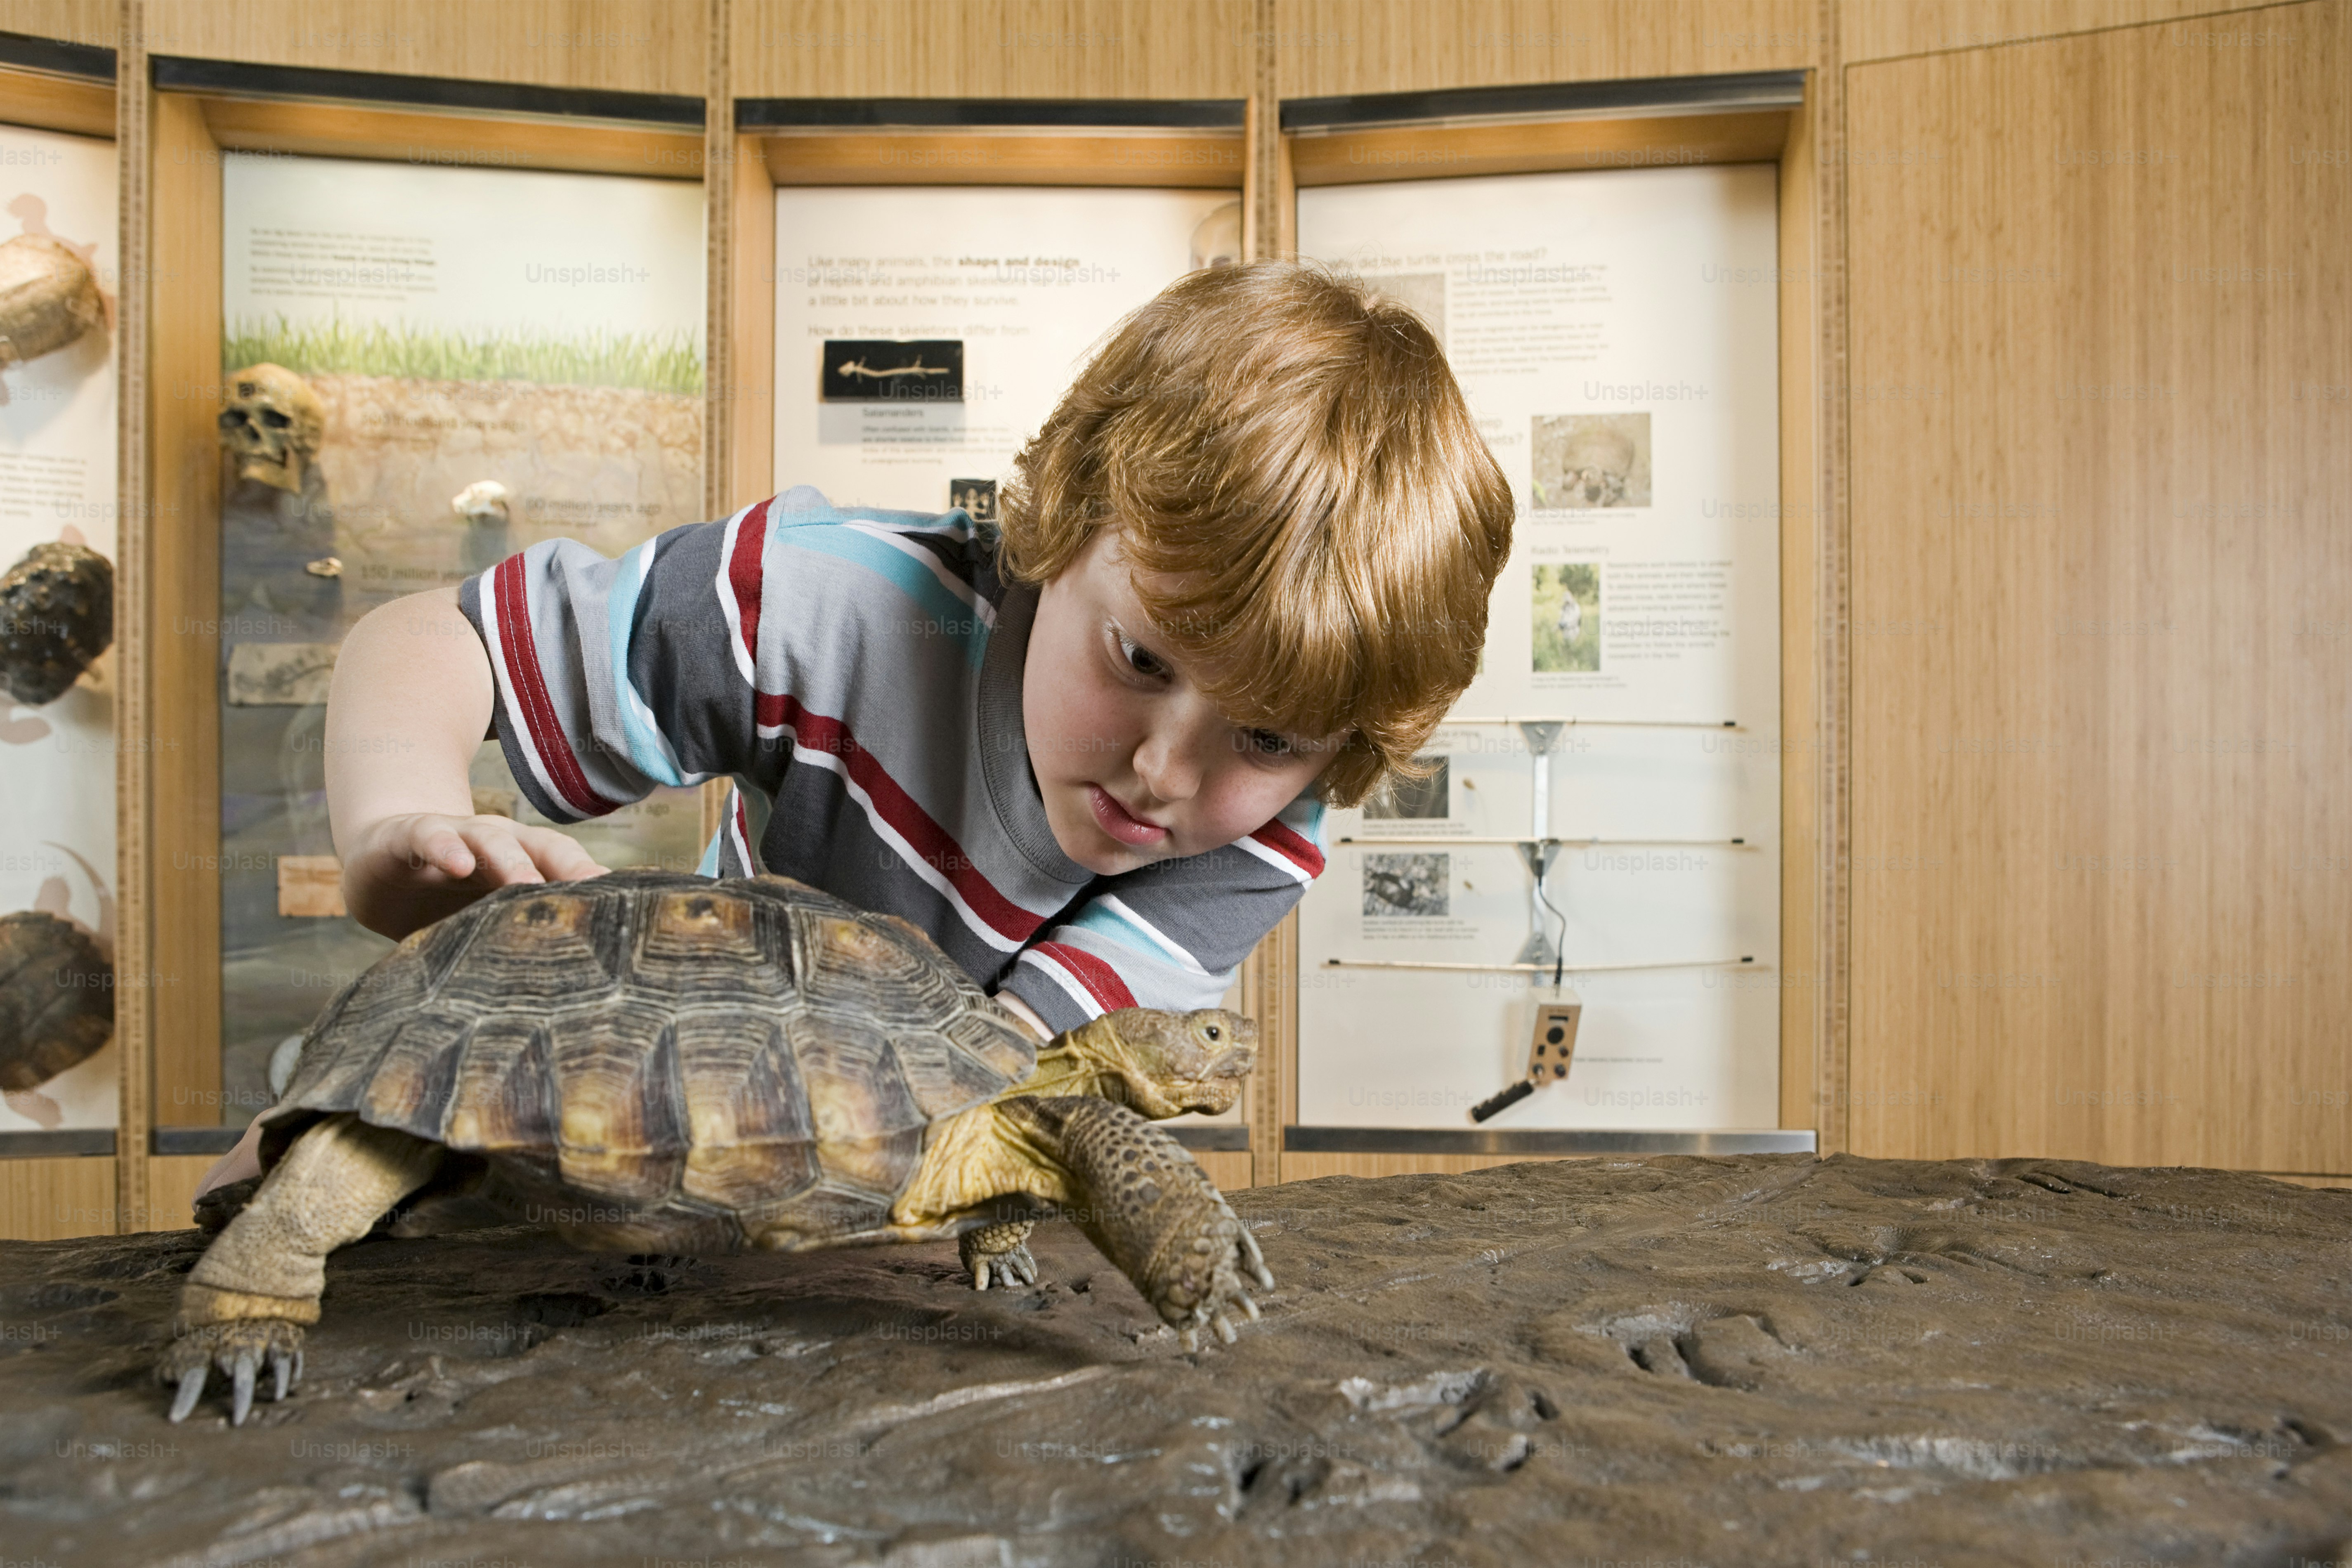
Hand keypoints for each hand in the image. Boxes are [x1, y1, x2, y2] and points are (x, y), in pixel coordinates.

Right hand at [341, 811, 608, 939]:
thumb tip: (573, 990)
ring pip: (491, 838)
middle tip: (589, 896)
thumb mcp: (483, 918)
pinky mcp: (408, 833)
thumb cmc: (444, 899)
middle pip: (540, 849)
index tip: (632, 906)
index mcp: (523, 861)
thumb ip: (519, 938)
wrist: (380, 859)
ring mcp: (456, 834)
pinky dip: (444, 846)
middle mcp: (497, 842)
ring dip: (510, 859)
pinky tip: (455, 864)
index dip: (595, 883)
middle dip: (566, 870)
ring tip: (524, 882)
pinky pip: (429, 836)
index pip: (567, 866)